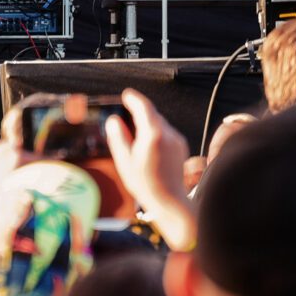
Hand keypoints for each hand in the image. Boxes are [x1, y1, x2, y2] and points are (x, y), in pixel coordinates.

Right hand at [107, 88, 196, 251]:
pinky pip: (167, 134)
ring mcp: (177, 139)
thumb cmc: (145, 184)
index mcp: (152, 135)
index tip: (126, 94)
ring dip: (148, 125)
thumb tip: (114, 121)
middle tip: (126, 116)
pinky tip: (148, 150)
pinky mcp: (181, 146)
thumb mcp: (125, 162)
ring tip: (135, 139)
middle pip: (152, 115)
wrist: (170, 201)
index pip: (144, 107)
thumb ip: (119, 139)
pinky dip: (156, 134)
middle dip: (140, 113)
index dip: (134, 98)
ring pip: (160, 124)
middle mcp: (168, 133)